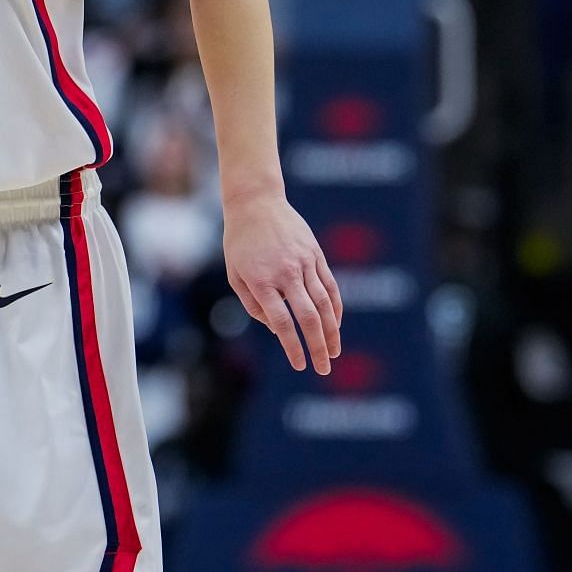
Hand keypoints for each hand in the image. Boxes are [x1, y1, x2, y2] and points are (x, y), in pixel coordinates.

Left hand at [223, 191, 343, 373]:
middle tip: (324, 368)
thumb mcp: (236, 274)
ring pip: (325, 303)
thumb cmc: (240, 242)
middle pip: (308, 317)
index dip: (292, 346)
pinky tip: (336, 325)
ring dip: (332, 331)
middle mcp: (285, 273)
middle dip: (317, 346)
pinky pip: (330, 286)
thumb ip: (253, 305)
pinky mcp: (315, 255)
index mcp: (261, 280)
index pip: (282, 322)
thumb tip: (275, 328)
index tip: (299, 365)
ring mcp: (304, 263)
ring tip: (334, 352)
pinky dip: (336, 308)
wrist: (256, 203)